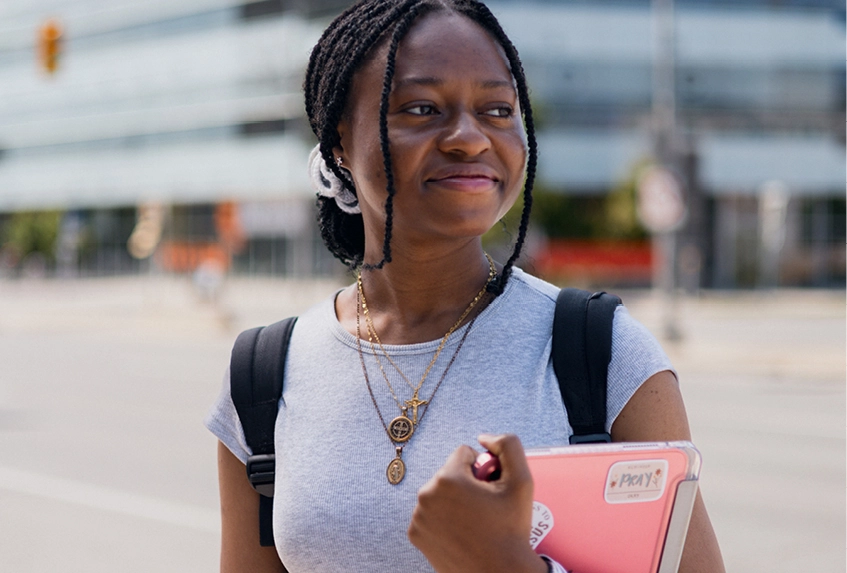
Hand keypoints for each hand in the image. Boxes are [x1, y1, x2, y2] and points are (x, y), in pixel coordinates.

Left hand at [407, 434, 547, 572]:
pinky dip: (444, 519)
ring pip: (439, 494)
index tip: (490, 489)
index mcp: (447, 478)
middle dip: (467, 485)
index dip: (482, 469)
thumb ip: (508, 446)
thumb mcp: (522, 481)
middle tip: (484, 508)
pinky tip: (461, 532)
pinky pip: (430, 514)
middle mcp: (426, 495)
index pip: (463, 453)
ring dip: (454, 502)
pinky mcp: (416, 535)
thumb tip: (484, 438)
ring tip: (474, 522)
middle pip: (450, 474)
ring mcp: (418, 517)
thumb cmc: (511, 529)